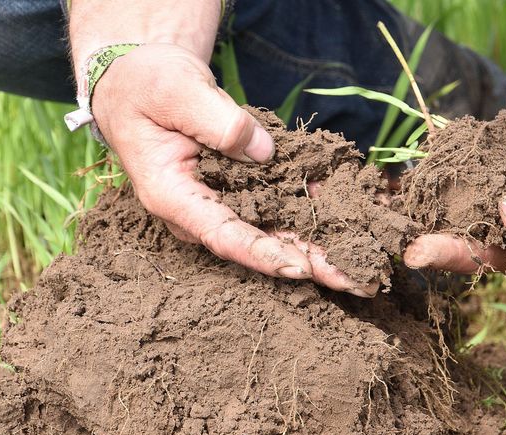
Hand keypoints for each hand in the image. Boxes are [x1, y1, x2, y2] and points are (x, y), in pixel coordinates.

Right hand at [93, 44, 375, 295]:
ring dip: (321, 248)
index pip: (221, 235)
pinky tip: (354, 223)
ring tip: (364, 268)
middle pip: (259, 244)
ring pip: (277, 231)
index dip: (262, 254)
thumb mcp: (174, 90)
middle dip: (309, 264)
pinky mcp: (244, 186)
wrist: (140, 81)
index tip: (300, 269)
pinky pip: (282, 204)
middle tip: (356, 281)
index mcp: (173, 195)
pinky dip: (317, 213)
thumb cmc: (146, 84)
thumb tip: (264, 151)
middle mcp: (201, 209)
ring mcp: (224, 200)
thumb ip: (216, 119)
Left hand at [402, 137, 505, 274]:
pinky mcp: (473, 214)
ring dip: (431, 242)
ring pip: (460, 243)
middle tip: (423, 252)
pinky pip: (447, 215)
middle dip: (455, 256)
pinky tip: (402, 201)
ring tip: (404, 240)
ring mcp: (494, 235)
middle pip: (488, 258)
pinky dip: (426, 209)